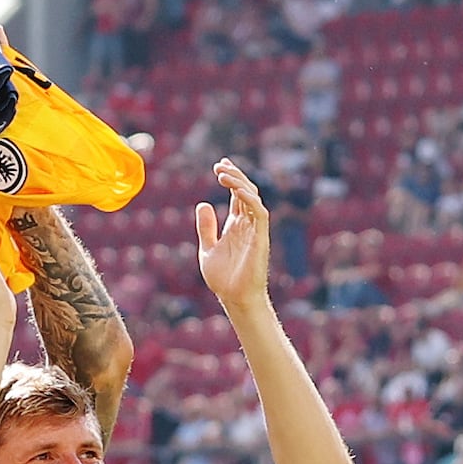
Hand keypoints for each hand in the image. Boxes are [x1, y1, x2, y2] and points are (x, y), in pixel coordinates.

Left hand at [198, 158, 273, 309]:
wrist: (234, 298)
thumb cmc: (223, 279)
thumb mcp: (207, 249)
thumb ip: (206, 227)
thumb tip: (202, 204)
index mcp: (236, 226)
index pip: (237, 195)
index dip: (230, 178)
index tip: (219, 165)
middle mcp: (247, 225)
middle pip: (246, 191)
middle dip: (234, 175)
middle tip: (219, 165)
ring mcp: (255, 231)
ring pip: (253, 198)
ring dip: (240, 183)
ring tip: (222, 174)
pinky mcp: (260, 238)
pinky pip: (260, 214)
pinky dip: (250, 199)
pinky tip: (237, 190)